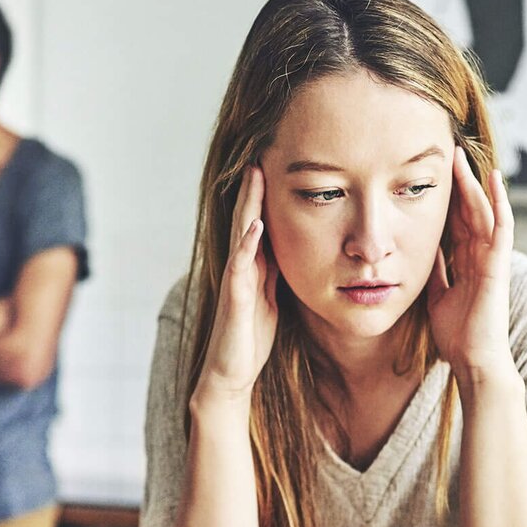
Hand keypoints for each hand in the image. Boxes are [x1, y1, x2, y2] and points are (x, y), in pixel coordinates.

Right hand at [193, 166, 278, 406]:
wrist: (231, 374)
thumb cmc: (251, 338)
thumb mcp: (273, 298)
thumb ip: (276, 273)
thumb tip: (295, 249)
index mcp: (253, 267)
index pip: (258, 222)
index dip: (264, 194)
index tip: (275, 163)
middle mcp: (241, 268)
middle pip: (247, 219)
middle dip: (253, 188)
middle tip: (260, 153)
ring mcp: (235, 282)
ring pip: (240, 235)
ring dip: (248, 205)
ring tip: (254, 175)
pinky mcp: (234, 300)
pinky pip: (240, 268)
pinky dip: (248, 245)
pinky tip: (257, 225)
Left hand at [427, 147, 515, 381]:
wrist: (473, 360)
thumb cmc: (458, 335)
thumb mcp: (436, 296)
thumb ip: (436, 273)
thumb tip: (423, 254)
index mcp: (466, 263)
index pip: (455, 222)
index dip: (446, 199)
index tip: (431, 175)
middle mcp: (481, 257)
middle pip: (469, 211)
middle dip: (459, 183)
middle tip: (447, 153)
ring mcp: (492, 260)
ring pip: (485, 212)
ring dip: (474, 185)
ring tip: (463, 158)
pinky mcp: (498, 266)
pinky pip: (502, 228)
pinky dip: (499, 203)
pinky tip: (493, 181)